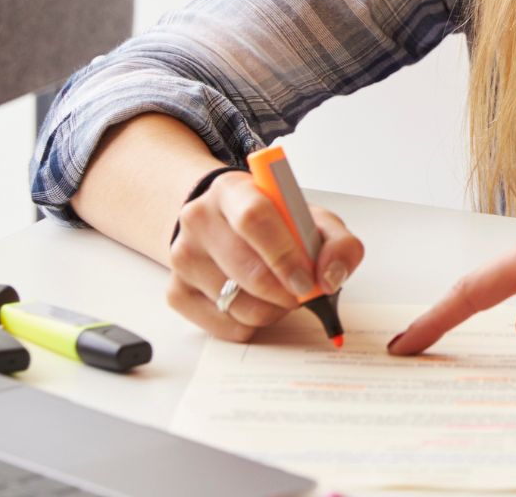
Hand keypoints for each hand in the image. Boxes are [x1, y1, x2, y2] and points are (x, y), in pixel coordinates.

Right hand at [166, 171, 362, 341]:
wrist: (226, 226)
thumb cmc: (276, 224)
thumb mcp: (315, 221)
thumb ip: (339, 243)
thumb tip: (331, 277)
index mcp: (233, 190)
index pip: (255, 218)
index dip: (285, 255)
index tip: (308, 280)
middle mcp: (198, 219)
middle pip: (245, 268)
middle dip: (285, 292)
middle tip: (303, 294)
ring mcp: (182, 256)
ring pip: (236, 304)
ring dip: (272, 310)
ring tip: (281, 294)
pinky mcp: (176, 292)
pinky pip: (224, 326)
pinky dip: (252, 324)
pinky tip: (258, 303)